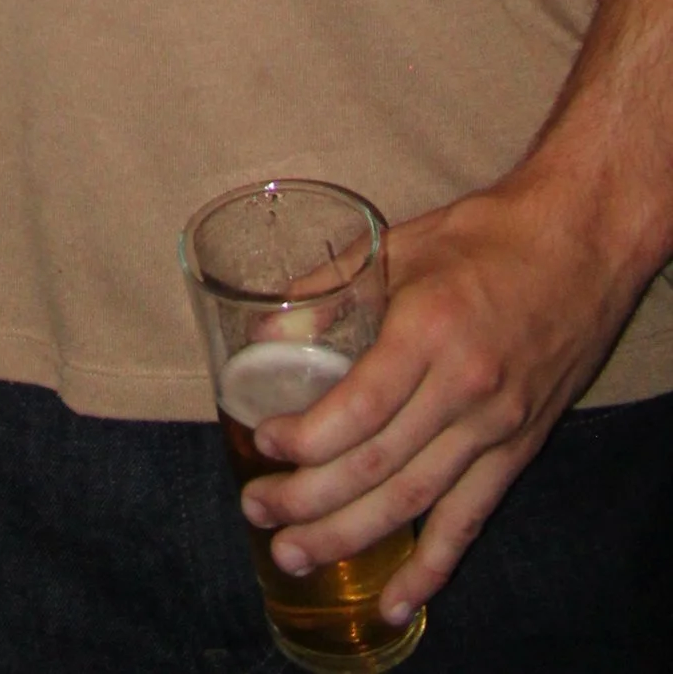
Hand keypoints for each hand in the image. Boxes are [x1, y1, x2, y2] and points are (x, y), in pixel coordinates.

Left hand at [240, 166, 644, 622]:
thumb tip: (265, 334)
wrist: (578, 248)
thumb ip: (329, 288)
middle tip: (259, 512)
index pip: (361, 405)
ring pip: (414, 501)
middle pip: (379, 464)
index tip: (263, 443)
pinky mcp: (518, 451)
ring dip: (350, 535)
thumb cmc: (483, 238)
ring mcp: (497, 427)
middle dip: (310, 498)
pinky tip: (395, 600)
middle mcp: (466, 389)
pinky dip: (432, 567)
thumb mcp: (398, 244)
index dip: (308, 436)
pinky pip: (469, 519)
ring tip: (294, 554)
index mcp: (431, 330)